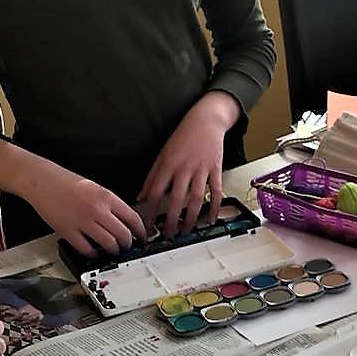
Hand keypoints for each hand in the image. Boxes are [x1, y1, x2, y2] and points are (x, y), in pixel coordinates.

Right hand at [27, 162, 145, 255]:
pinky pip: (86, 249)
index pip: (133, 218)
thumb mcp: (96, 188)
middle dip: (128, 244)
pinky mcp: (69, 232)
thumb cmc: (66, 182)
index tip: (142, 237)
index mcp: (107, 197)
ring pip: (108, 244)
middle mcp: (98, 210)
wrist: (43, 181)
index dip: (141, 231)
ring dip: (113, 250)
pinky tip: (93, 251)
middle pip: (123, 234)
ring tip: (112, 250)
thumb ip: (110, 204)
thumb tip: (123, 221)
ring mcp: (83, 222)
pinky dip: (93, 253)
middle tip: (127, 246)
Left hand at [139, 92, 238, 237]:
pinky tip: (210, 219)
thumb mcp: (163, 154)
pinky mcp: (216, 169)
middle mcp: (184, 167)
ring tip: (186, 230)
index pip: (154, 192)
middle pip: (175, 199)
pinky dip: (214, 207)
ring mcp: (201, 169)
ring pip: (196, 198)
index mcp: (168, 164)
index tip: (146, 225)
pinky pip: (216, 191)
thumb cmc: (183, 136)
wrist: (206, 120)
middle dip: (170, 220)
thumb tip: (140, 196)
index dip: (149, 211)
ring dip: (191, 217)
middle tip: (168, 234)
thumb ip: (152, 177)